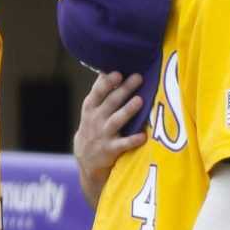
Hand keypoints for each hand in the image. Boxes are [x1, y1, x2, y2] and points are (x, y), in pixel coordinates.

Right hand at [75, 71, 147, 201]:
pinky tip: (143, 136)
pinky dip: (133, 140)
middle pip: (110, 102)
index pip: (97, 92)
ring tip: (140, 100)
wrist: (86, 160)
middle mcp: (95, 120)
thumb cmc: (94, 128)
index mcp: (91, 108)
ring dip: (128, 110)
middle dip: (124, 90)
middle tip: (138, 77)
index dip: (106, 82)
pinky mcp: (110, 150)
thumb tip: (109, 69)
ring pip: (116, 121)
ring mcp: (103, 135)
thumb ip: (101, 92)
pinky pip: (123, 144)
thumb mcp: (91, 110)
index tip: (117, 72)